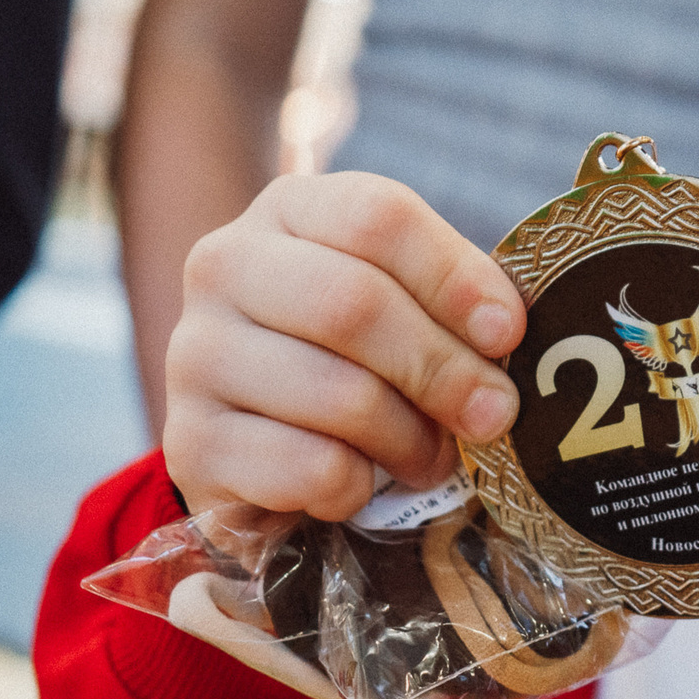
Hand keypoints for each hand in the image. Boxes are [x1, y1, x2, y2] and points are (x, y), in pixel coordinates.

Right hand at [163, 172, 525, 518]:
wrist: (262, 457)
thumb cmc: (354, 366)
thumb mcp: (403, 312)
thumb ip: (451, 308)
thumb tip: (508, 333)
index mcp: (288, 211)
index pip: (376, 217)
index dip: (454, 277)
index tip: (509, 332)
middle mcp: (223, 266)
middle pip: (353, 303)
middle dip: (442, 369)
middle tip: (493, 415)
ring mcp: (194, 353)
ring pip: (336, 393)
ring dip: (408, 439)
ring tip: (430, 458)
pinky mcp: (190, 443)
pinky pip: (307, 468)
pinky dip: (356, 487)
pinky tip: (358, 485)